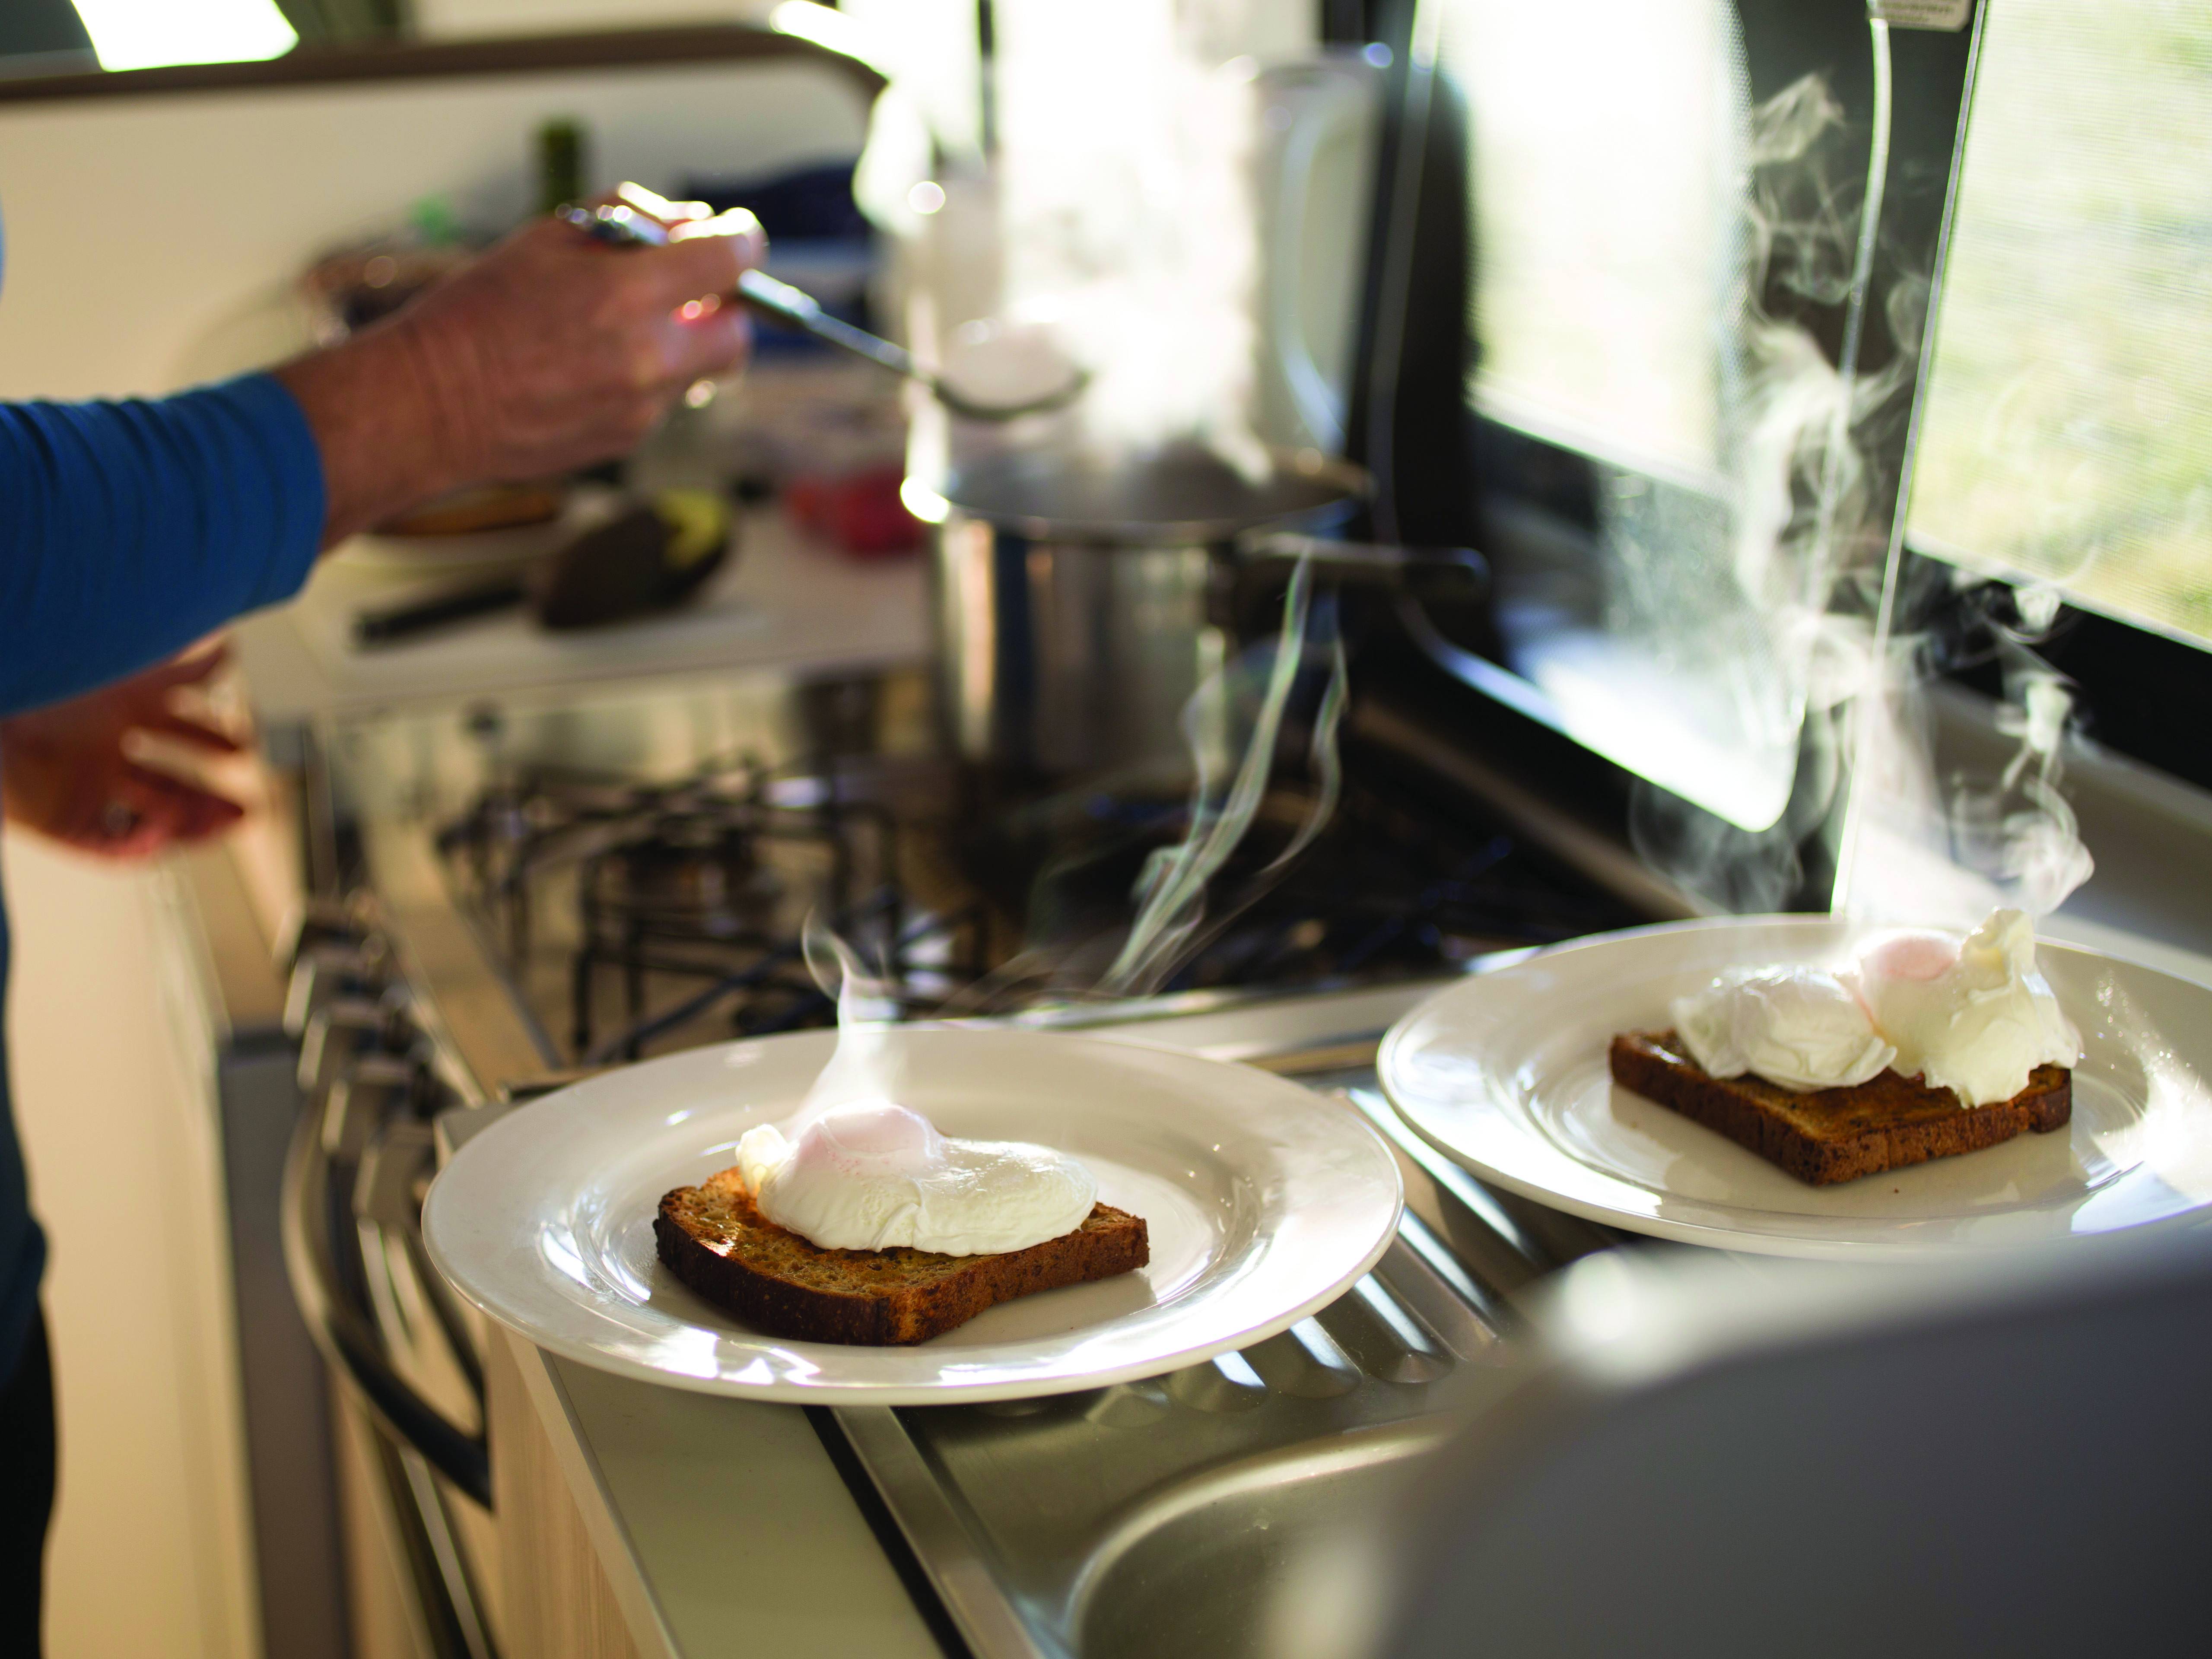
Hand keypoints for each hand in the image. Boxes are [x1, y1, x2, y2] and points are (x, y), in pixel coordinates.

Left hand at [0, 647, 244, 857]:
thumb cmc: (51, 697)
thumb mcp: (130, 683)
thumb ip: (182, 672)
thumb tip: (225, 648)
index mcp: (111, 719)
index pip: (172, 733)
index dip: (209, 741)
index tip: (241, 746)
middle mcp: (98, 757)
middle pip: (167, 784)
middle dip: (209, 797)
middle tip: (244, 807)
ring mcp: (81, 792)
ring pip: (146, 819)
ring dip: (189, 826)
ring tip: (224, 825)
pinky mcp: (62, 825)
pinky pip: (108, 847)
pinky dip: (140, 846)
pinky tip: (163, 836)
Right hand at [275, 198, 765, 543]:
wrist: (433, 403)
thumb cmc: (480, 310)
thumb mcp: (547, 238)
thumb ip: (628, 219)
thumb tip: (689, 222)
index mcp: (627, 292)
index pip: (728, 260)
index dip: (743, 241)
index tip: (739, 237)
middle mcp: (647, 355)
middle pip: (738, 333)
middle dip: (726, 309)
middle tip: (696, 294)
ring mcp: (642, 405)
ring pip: (704, 373)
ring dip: (686, 345)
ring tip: (634, 328)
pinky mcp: (629, 438)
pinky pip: (664, 402)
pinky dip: (649, 378)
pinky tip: (596, 367)